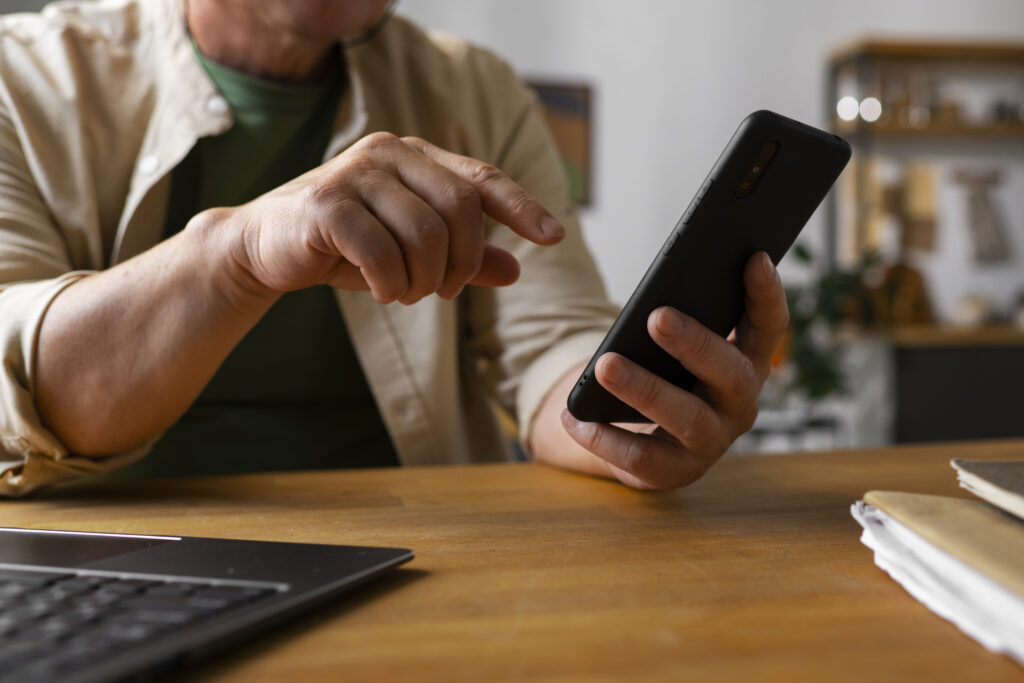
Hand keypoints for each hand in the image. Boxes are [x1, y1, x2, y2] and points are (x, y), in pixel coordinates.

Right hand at [205, 132, 564, 303]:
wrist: (265, 247)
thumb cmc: (344, 245)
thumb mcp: (410, 251)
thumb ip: (462, 256)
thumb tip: (516, 269)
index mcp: (416, 156)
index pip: (481, 178)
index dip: (521, 207)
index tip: (553, 237)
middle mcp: (390, 153)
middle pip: (459, 210)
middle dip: (462, 262)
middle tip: (445, 291)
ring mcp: (356, 174)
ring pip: (424, 233)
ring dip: (424, 279)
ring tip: (406, 292)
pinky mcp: (326, 204)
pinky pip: (382, 251)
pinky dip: (391, 283)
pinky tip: (382, 291)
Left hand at [533, 252, 788, 489]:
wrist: (643, 437)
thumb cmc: (664, 374)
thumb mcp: (673, 346)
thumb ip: (678, 318)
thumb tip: (657, 292)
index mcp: (747, 362)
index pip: (769, 327)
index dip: (767, 295)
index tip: (755, 257)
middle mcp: (739, 404)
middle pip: (731, 373)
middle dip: (695, 344)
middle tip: (657, 317)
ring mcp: (711, 442)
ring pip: (686, 418)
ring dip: (645, 389)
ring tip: (605, 365)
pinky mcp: (675, 472)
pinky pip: (641, 456)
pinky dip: (604, 437)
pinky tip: (573, 417)